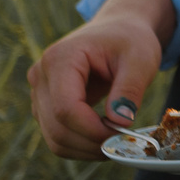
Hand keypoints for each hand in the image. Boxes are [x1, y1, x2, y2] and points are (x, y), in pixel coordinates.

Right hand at [27, 0, 174, 159]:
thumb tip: (121, 123)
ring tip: (116, 142)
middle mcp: (40, 76)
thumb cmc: (129, 40)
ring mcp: (39, 92)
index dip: (93, 129)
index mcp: (59, 59)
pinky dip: (80, 145)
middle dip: (92, 143)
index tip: (122, 134)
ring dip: (86, 149)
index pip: (66, 108)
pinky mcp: (45, 105)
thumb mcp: (140, 58)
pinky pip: (57, 136)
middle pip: (57, 128)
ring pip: (54, 138)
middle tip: (124, 143)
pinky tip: (104, 139)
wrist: (117, 30)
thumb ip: (130, 89)